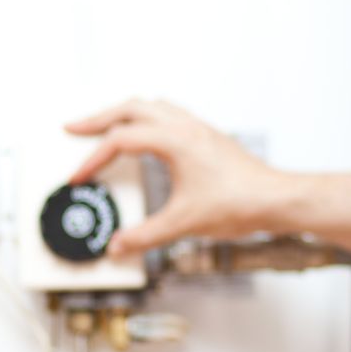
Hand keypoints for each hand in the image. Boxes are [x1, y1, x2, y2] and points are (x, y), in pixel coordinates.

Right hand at [64, 99, 286, 255]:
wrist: (277, 199)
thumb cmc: (240, 203)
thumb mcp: (184, 223)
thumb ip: (145, 235)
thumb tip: (119, 245)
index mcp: (175, 139)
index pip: (120, 140)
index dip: (93, 160)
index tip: (79, 179)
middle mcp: (186, 126)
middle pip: (130, 108)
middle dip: (98, 118)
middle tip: (73, 129)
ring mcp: (198, 128)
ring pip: (151, 105)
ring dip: (123, 113)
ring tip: (104, 127)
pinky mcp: (208, 137)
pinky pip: (169, 114)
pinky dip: (147, 119)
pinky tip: (145, 137)